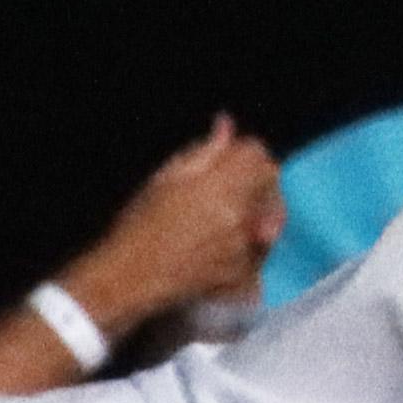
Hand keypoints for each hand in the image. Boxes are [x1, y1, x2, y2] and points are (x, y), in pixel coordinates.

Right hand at [58, 120, 284, 341]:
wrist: (131, 276)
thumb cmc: (141, 224)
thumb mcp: (167, 177)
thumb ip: (205, 151)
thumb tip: (226, 124)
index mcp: (221, 187)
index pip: (260, 156)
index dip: (247, 154)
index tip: (234, 160)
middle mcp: (241, 218)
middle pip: (271, 188)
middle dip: (256, 185)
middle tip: (228, 193)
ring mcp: (247, 250)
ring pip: (271, 221)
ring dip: (256, 217)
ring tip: (219, 225)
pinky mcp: (247, 277)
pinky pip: (262, 255)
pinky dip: (249, 251)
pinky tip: (221, 250)